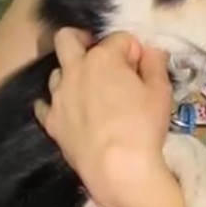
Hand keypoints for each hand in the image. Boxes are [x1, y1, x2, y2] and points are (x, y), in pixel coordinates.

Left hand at [34, 29, 172, 204]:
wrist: (117, 168)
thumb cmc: (143, 126)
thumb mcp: (160, 91)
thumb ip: (155, 64)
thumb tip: (150, 51)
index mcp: (103, 58)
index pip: (119, 38)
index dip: (133, 50)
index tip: (142, 66)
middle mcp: (74, 70)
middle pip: (67, 38)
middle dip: (82, 39)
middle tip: (98, 56)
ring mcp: (58, 96)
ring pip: (56, 72)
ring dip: (70, 74)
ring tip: (88, 90)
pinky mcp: (51, 121)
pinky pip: (44, 105)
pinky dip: (54, 104)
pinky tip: (67, 111)